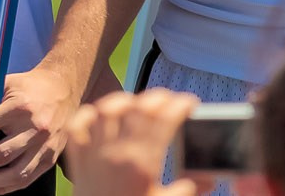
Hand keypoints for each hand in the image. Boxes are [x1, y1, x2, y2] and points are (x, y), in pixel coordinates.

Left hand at [0, 63, 81, 192]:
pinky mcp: (51, 158)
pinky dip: (8, 186)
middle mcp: (34, 129)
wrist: (64, 89)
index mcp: (19, 107)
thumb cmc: (29, 86)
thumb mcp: (7, 84)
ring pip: (16, 173)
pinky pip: (28, 178)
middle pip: (0, 154)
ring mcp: (44, 146)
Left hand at [63, 89, 200, 195]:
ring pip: (105, 111)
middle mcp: (115, 152)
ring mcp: (93, 152)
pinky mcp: (77, 157)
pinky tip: (100, 114)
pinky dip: (88, 115)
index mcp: (141, 164)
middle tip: (170, 98)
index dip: (179, 107)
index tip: (190, 102)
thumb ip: (186, 191)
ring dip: (123, 101)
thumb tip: (207, 178)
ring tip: (138, 101)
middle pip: (137, 110)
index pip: (163, 122)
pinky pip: (77, 126)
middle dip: (156, 98)